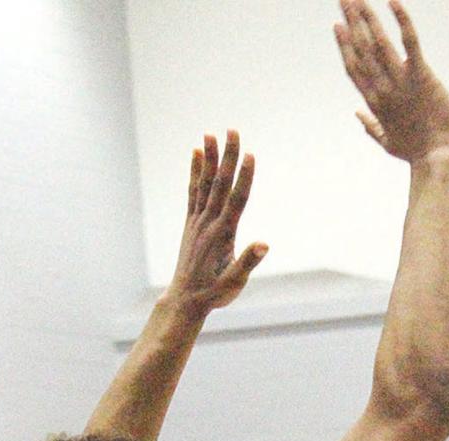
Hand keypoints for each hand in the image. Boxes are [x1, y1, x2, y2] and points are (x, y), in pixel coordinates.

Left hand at [165, 129, 267, 314]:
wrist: (185, 300)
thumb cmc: (214, 294)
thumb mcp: (235, 283)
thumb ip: (248, 262)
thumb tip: (263, 244)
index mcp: (223, 235)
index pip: (236, 200)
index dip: (244, 177)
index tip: (251, 155)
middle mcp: (208, 223)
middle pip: (220, 184)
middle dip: (228, 157)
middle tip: (232, 131)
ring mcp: (198, 221)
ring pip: (205, 183)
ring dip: (210, 158)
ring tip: (210, 134)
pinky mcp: (191, 223)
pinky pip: (193, 192)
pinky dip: (195, 172)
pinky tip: (197, 154)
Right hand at [335, 0, 448, 161]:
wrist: (437, 157)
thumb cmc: (415, 152)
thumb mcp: (388, 142)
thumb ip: (371, 127)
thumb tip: (357, 114)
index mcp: (375, 103)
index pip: (354, 68)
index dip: (344, 45)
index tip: (338, 26)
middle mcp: (383, 89)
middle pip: (362, 49)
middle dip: (352, 21)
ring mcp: (400, 82)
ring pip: (378, 43)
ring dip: (367, 17)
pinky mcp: (421, 77)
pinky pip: (410, 43)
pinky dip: (402, 20)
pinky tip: (393, 1)